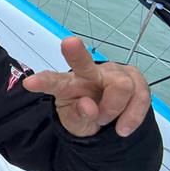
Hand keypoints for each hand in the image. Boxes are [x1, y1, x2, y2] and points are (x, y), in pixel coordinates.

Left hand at [22, 37, 150, 137]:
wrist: (111, 121)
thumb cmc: (86, 116)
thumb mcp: (77, 124)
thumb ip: (80, 117)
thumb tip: (89, 107)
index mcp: (68, 84)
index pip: (53, 81)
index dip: (43, 82)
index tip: (29, 83)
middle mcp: (89, 73)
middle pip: (84, 62)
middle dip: (76, 53)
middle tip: (68, 42)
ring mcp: (113, 73)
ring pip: (121, 86)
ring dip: (114, 110)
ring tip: (103, 120)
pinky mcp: (135, 79)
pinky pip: (140, 97)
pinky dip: (132, 117)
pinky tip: (122, 128)